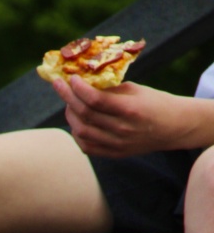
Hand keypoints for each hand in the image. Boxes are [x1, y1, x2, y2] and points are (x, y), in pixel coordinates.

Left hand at [51, 77, 186, 156]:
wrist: (172, 128)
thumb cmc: (154, 102)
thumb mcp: (135, 90)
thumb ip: (110, 89)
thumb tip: (84, 82)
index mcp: (130, 109)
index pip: (95, 100)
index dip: (79, 88)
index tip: (71, 78)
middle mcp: (122, 129)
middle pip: (85, 115)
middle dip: (68, 98)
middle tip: (59, 85)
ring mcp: (117, 145)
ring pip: (82, 132)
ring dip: (70, 116)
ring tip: (68, 103)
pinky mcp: (114, 154)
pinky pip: (87, 146)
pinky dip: (77, 133)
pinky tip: (76, 122)